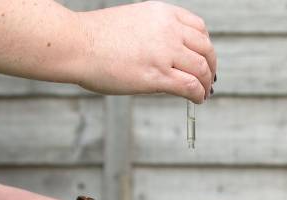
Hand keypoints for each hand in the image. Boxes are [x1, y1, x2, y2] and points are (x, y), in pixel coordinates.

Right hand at [75, 1, 216, 102]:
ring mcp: (164, 53)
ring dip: (206, 83)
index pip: (200, 28)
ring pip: (201, 69)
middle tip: (209, 79)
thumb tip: (166, 53)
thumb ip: (154, 33)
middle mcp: (168, 30)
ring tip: (203, 93)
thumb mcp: (133, 21)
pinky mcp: (157, 76)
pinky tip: (197, 100)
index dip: (206, 47)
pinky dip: (199, 95)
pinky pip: (190, 86)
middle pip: (205, 49)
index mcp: (162, 13)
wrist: (76, 44)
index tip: (204, 58)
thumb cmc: (96, 37)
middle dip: (211, 67)